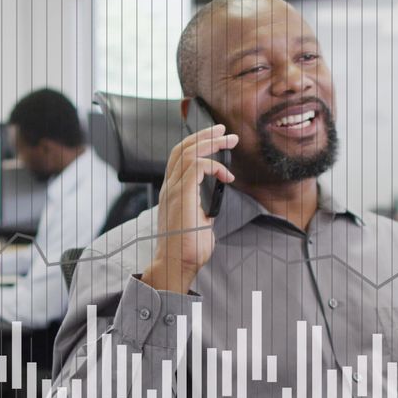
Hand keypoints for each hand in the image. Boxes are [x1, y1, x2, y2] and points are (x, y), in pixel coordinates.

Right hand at [141, 124, 236, 293]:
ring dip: (210, 143)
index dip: (198, 144)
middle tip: (225, 132)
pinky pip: (195, 166)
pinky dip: (213, 166)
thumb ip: (203, 210)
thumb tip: (213, 205)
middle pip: (182, 148)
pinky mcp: (181, 195)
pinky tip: (225, 176)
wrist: (177, 265)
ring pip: (188, 152)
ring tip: (228, 140)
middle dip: (206, 136)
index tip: (218, 141)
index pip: (180, 157)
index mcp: (172, 191)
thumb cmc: (188, 249)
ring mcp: (173, 190)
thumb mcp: (200, 223)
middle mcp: (169, 187)